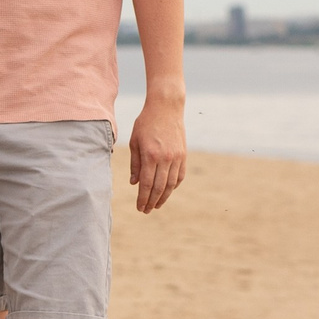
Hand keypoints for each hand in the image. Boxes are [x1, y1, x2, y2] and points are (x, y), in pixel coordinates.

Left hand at [128, 98, 186, 213]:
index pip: (146, 184)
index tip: (139, 208)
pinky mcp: (183, 155)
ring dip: (163, 197)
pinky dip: (174, 186)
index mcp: (150, 155)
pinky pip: (180, 176)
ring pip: (171, 184)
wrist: (166, 107)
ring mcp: (176, 157)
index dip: (142, 198)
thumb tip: (134, 183)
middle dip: (152, 201)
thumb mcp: (135, 141)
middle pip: (158, 187)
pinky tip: (167, 191)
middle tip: (146, 210)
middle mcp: (165, 158)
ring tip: (156, 205)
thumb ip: (135, 163)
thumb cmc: (146, 123)